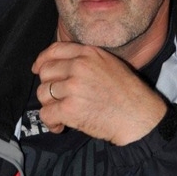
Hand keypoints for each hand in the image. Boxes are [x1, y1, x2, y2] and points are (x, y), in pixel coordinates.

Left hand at [32, 42, 166, 145]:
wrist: (138, 116)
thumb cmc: (127, 93)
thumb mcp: (109, 63)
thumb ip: (86, 59)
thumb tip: (61, 64)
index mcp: (88, 54)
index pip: (55, 49)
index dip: (42, 60)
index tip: (37, 68)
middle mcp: (79, 67)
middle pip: (45, 72)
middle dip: (48, 86)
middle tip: (58, 98)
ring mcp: (73, 87)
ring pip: (43, 93)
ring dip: (49, 105)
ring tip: (62, 113)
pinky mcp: (70, 109)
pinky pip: (46, 114)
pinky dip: (51, 123)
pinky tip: (61, 126)